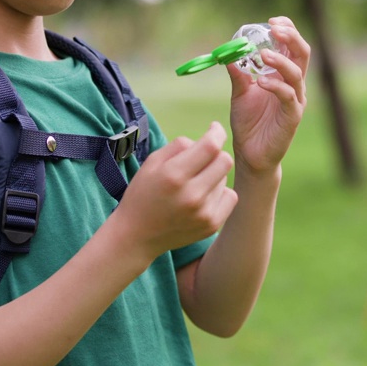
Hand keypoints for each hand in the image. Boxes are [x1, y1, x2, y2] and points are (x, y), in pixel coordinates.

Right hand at [112, 122, 237, 260]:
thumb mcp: (152, 162)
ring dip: (213, 175)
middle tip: (203, 157)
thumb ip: (179, 145)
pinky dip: (220, 192)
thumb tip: (206, 138)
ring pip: (225, 178)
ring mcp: (204, 213)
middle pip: (225, 161)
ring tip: (194, 183)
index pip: (210, 146)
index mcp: (174, 175)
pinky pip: (230, 196)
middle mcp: (191, 195)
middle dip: (216, 153)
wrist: (136, 236)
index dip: (216, 132)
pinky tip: (203, 197)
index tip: (214, 129)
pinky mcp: (211, 225)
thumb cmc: (142, 194)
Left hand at [226, 16, 309, 176]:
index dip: (287, 30)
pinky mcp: (292, 116)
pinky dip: (276, 86)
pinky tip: (261, 82)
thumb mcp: (240, 93)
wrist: (251, 153)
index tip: (271, 21)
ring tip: (263, 56)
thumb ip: (238, 74)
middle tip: (274, 29)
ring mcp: (296, 100)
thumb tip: (227, 54)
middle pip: (302, 53)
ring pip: (296, 74)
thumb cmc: (249, 122)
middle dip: (290, 37)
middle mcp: (294, 84)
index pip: (292, 46)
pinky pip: (289, 97)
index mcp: (284, 75)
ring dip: (280, 61)